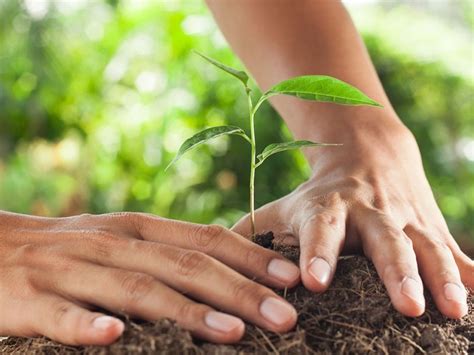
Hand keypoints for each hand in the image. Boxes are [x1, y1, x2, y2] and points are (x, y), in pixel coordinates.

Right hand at [0, 212, 299, 344]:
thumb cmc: (67, 248)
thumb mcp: (120, 239)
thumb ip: (165, 250)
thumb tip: (222, 263)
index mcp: (137, 229)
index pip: (205, 239)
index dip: (250, 258)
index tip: (291, 279)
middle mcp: (113, 244)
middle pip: (185, 266)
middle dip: (240, 291)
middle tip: (286, 316)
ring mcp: (71, 271)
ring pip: (137, 290)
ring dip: (186, 312)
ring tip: (233, 334)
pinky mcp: (30, 300)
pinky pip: (62, 315)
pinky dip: (88, 325)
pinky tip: (117, 337)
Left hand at [234, 121, 472, 318]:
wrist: (367, 151)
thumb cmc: (318, 194)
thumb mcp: (284, 206)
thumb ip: (250, 232)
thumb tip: (209, 264)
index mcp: (327, 208)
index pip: (320, 229)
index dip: (318, 253)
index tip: (315, 283)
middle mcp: (368, 211)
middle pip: (384, 241)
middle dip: (396, 272)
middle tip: (408, 306)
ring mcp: (404, 217)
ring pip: (426, 246)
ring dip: (441, 276)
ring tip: (451, 310)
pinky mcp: (429, 224)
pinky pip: (452, 249)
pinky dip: (466, 273)